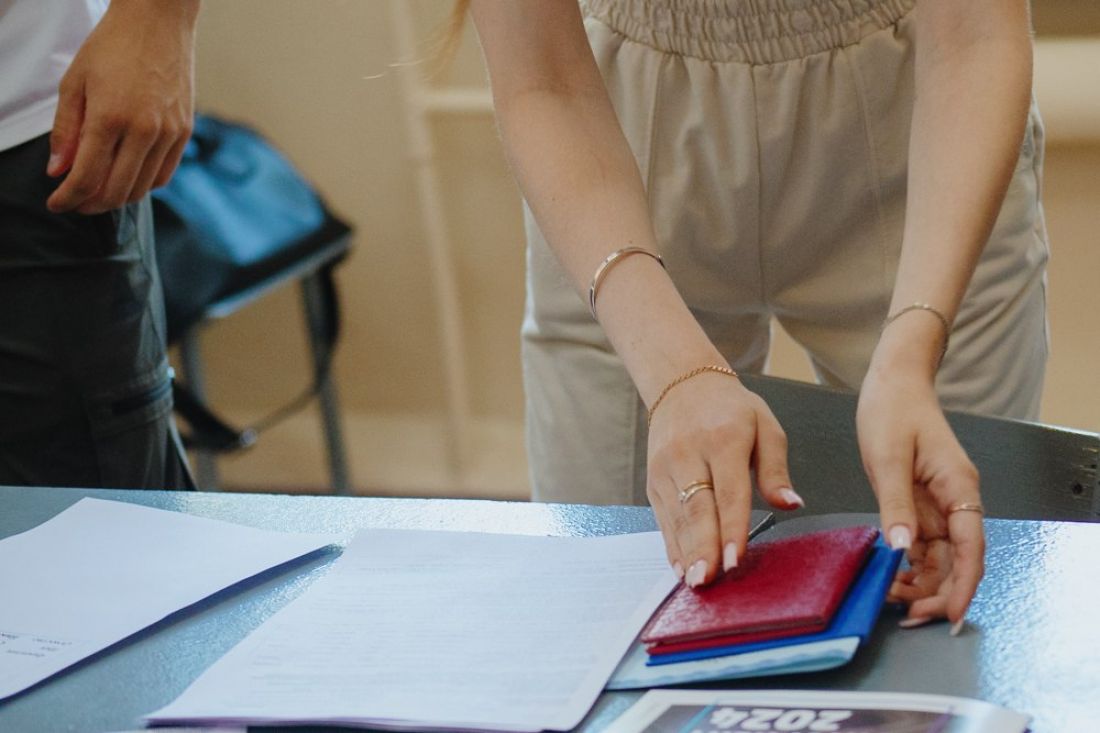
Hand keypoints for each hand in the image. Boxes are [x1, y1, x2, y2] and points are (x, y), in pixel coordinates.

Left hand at [46, 0, 199, 214]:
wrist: (158, 22)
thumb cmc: (112, 46)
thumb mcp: (75, 82)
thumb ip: (65, 130)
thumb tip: (58, 171)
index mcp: (109, 116)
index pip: (87, 177)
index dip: (68, 198)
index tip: (56, 204)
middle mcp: (143, 130)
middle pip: (115, 190)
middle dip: (90, 204)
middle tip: (75, 202)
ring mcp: (168, 133)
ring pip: (141, 187)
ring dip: (116, 197)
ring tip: (98, 193)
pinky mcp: (184, 132)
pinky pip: (163, 174)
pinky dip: (143, 184)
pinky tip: (127, 178)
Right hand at [646, 370, 802, 587]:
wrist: (682, 385)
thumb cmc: (731, 409)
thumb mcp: (765, 426)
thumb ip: (776, 469)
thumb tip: (791, 504)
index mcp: (723, 439)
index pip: (729, 491)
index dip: (732, 528)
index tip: (735, 559)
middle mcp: (688, 454)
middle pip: (697, 508)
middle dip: (703, 547)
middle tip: (708, 579)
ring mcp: (665, 469)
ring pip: (677, 517)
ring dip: (686, 551)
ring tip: (695, 582)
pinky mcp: (653, 481)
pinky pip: (663, 518)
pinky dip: (672, 544)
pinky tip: (681, 568)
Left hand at [857, 365, 984, 628]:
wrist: (892, 383)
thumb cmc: (894, 411)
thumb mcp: (888, 458)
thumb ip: (895, 504)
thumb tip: (901, 548)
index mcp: (958, 488)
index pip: (971, 548)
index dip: (964, 586)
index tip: (953, 616)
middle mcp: (954, 502)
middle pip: (957, 561)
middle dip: (939, 593)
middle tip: (908, 615)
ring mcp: (938, 505)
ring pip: (939, 558)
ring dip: (921, 583)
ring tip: (892, 600)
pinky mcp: (918, 505)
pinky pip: (920, 544)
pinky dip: (908, 565)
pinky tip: (890, 578)